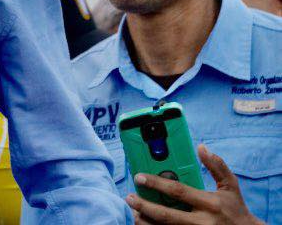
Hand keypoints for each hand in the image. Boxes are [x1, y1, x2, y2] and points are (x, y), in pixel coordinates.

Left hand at [127, 145, 263, 223]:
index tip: (139, 176)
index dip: (156, 183)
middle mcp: (201, 221)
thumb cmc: (236, 209)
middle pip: (167, 216)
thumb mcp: (230, 186)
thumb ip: (217, 166)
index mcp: (209, 203)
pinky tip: (145, 222)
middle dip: (145, 206)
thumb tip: (201, 147)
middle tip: (130, 197)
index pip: (178, 191)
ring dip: (146, 222)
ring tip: (133, 212)